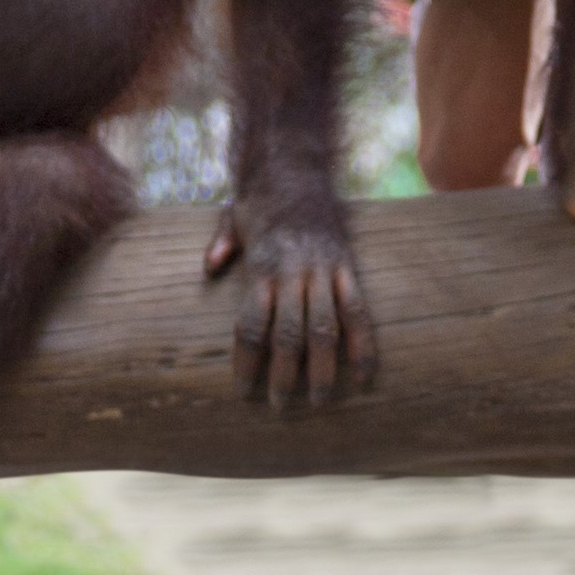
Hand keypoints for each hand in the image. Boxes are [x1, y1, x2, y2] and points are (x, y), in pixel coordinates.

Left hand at [207, 198, 376, 407]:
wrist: (297, 167)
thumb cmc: (261, 201)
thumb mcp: (230, 219)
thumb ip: (220, 246)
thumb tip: (209, 269)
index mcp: (261, 268)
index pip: (252, 326)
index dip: (248, 362)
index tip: (244, 391)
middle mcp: (292, 273)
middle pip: (288, 334)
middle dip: (284, 375)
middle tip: (280, 407)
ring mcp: (323, 271)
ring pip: (325, 327)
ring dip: (322, 368)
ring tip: (319, 400)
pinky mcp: (348, 266)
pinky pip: (358, 309)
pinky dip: (362, 343)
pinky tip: (364, 373)